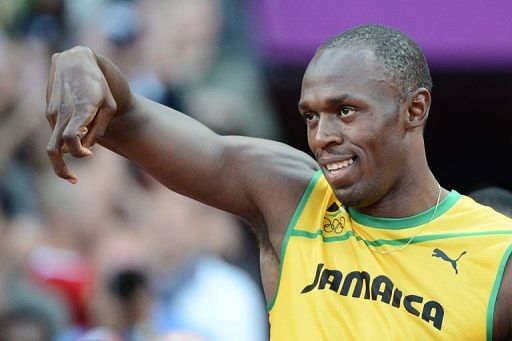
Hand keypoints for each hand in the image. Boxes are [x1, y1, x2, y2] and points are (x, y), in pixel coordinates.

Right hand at [45, 46, 116, 182]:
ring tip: (81, 152)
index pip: (71, 140)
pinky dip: (65, 138)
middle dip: (61, 169)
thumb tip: (86, 147)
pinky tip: (79, 132)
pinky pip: (55, 131)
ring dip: (66, 153)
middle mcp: (63, 112)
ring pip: (53, 142)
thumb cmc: (101, 85)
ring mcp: (53, 111)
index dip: (78, 153)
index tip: (88, 155)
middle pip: (54, 149)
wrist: (77, 60)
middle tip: (73, 180)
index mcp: (80, 110)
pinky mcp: (49, 110)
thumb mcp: (109, 106)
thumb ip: (99, 128)